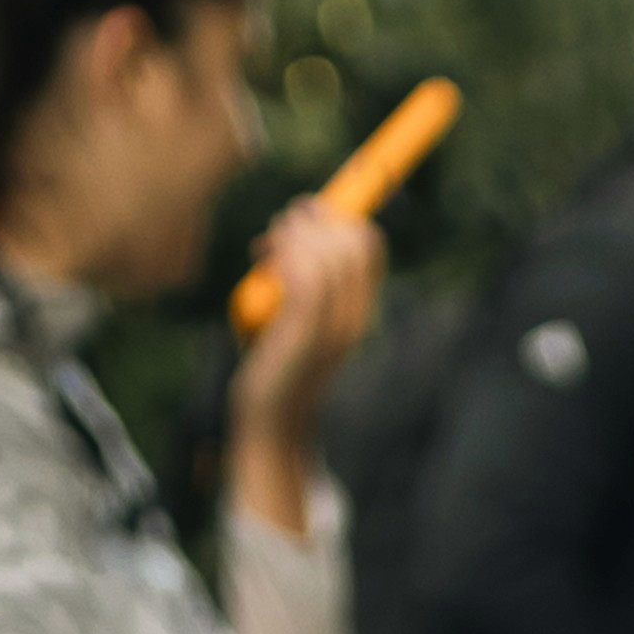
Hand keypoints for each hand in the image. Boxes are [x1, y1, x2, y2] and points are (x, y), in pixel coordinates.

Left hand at [228, 202, 384, 523]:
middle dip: (315, 218)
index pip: (369, 243)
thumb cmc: (277, 363)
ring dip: (293, 234)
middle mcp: (354, 316)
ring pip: (329, 253)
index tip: (304, 215)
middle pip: (354, 241)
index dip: (337, 215)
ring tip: (265, 245)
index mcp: (358, 308)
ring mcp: (333, 326)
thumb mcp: (295, 314)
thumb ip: (304, 280)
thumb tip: (292, 230)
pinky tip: (264, 262)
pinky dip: (283, 256)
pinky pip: (305, 276)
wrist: (271, 418)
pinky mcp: (305, 334)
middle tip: (280, 226)